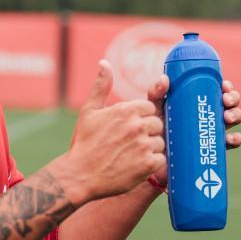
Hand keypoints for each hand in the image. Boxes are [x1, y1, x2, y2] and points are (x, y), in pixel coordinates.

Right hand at [52, 60, 165, 204]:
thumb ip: (101, 86)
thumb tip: (104, 63)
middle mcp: (137, 125)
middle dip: (147, 132)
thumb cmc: (84, 143)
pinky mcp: (148, 165)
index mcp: (125, 109)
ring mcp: (143, 145)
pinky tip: (136, 165)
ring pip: (161, 142)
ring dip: (150, 149)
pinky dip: (152, 164)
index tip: (129, 128)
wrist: (79, 176)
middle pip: (158, 124)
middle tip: (129, 143)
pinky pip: (162, 160)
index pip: (150, 107)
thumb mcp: (89, 111)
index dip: (141, 118)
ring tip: (130, 155)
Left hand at [143, 76, 240, 188]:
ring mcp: (214, 130)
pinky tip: (230, 138)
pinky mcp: (214, 147)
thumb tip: (164, 78)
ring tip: (226, 118)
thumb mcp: (156, 106)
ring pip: (234, 119)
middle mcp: (211, 113)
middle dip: (233, 99)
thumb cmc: (156, 125)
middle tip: (225, 101)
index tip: (224, 86)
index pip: (219, 89)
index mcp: (201, 100)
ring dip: (236, 115)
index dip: (227, 87)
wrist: (155, 153)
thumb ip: (157, 92)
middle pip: (230, 103)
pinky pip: (232, 142)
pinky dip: (236, 139)